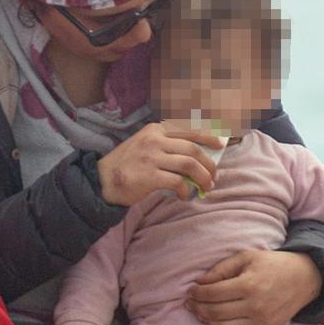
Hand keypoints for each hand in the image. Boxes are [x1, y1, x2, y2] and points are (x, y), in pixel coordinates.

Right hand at [97, 123, 223, 205]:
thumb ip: (167, 146)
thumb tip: (196, 159)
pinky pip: (178, 182)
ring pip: (189, 164)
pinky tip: (183, 195)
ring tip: (206, 187)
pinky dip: (185, 190)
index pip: (188, 129)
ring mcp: (152, 157)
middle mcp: (155, 140)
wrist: (102, 180)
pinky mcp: (149, 176)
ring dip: (203, 177)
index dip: (208, 136)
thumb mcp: (145, 144)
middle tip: (214, 176)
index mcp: (156, 130)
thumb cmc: (127, 165)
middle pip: (193, 148)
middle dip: (208, 163)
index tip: (220, 145)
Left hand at [187, 249, 323, 324]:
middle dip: (198, 308)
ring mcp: (261, 322)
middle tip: (191, 303)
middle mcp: (254, 306)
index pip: (212, 294)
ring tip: (203, 313)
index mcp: (248, 285)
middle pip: (214, 313)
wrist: (304, 278)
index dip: (197, 293)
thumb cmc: (272, 264)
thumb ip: (221, 269)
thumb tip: (199, 283)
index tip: (192, 290)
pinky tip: (220, 323)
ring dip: (209, 322)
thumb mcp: (246, 258)